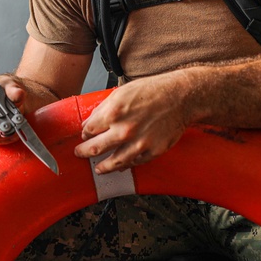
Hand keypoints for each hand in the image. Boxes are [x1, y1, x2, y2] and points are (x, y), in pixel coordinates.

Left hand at [74, 71, 192, 172]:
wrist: (180, 97)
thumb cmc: (152, 91)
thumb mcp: (121, 92)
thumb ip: (103, 108)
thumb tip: (90, 122)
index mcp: (113, 113)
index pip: (89, 129)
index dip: (84, 133)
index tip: (84, 135)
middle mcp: (124, 130)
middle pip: (96, 149)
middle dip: (84, 152)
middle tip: (80, 154)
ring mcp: (139, 143)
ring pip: (114, 162)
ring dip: (103, 167)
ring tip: (99, 169)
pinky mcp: (153, 151)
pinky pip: (135, 163)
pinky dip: (126, 165)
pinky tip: (121, 166)